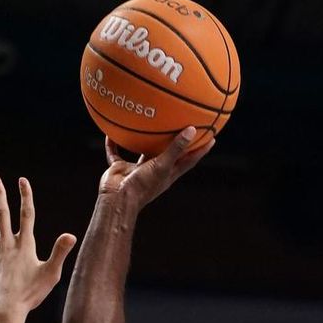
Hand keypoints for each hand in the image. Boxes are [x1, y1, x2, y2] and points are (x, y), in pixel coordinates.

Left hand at [0, 176, 74, 322]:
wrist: (7, 311)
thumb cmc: (31, 295)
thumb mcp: (51, 274)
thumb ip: (60, 252)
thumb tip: (71, 235)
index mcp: (24, 246)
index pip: (26, 215)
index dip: (25, 196)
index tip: (22, 180)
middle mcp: (7, 247)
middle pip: (2, 216)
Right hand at [97, 125, 214, 211]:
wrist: (118, 200)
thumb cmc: (143, 186)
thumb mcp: (162, 165)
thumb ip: (176, 148)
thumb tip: (192, 130)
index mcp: (168, 173)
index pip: (189, 160)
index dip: (200, 150)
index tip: (212, 138)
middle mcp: (154, 171)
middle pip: (169, 154)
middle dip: (177, 141)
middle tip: (184, 125)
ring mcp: (138, 170)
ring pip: (143, 151)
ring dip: (146, 140)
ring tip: (150, 123)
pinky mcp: (121, 169)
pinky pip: (116, 153)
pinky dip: (113, 144)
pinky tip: (110, 131)